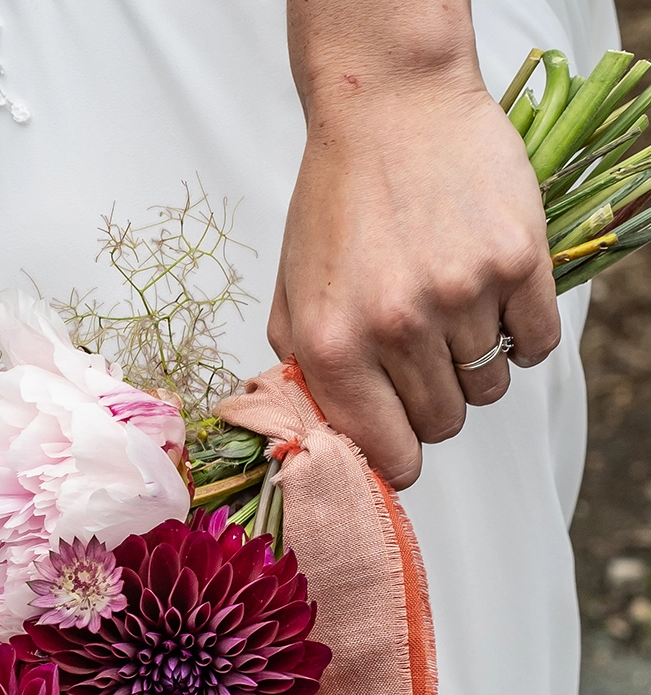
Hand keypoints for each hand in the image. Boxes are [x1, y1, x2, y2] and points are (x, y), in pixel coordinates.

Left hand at [269, 69, 558, 488]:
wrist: (389, 104)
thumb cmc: (336, 202)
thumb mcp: (291, 296)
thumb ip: (305, 378)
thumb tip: (329, 445)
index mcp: (334, 346)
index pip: (388, 455)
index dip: (400, 455)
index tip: (405, 440)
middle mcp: (396, 328)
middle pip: (444, 424)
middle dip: (436, 402)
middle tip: (424, 356)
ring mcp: (460, 294)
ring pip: (490, 386)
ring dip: (477, 364)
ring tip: (453, 313)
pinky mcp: (515, 261)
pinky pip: (536, 344)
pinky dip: (522, 334)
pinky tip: (493, 301)